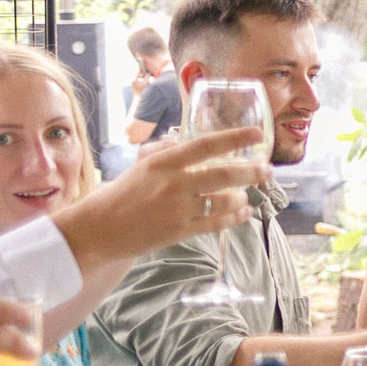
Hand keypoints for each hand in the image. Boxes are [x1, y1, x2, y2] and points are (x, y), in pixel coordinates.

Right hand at [55, 127, 267, 269]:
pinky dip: (235, 217)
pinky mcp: (179, 232)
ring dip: (243, 197)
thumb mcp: (141, 166)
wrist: (98, 230)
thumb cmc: (121, 195)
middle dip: (252, 172)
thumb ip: (166, 152)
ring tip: (248, 194)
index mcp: (163, 162)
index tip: (257, 133)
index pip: (206, 145)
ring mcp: (177, 209)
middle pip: (224, 174)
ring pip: (224, 200)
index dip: (235, 138)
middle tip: (268, 170)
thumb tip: (186, 143)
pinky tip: (245, 213)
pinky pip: (216, 223)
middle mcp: (173, 183)